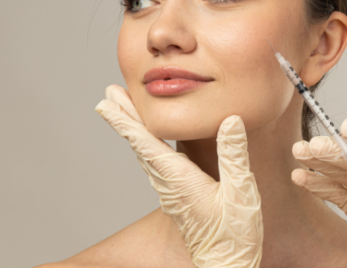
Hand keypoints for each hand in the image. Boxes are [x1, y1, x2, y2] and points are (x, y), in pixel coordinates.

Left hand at [95, 85, 262, 267]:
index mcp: (180, 179)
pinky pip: (156, 165)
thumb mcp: (241, 192)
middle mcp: (169, 184)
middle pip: (140, 145)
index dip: (125, 121)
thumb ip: (234, 155)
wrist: (226, 266)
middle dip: (124, 118)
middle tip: (108, 95)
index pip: (146, 143)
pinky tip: (150, 142)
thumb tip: (230, 121)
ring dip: (133, 130)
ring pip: (146, 154)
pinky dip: (147, 145)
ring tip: (123, 109)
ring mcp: (171, 192)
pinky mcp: (178, 197)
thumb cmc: (234, 235)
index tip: (106, 104)